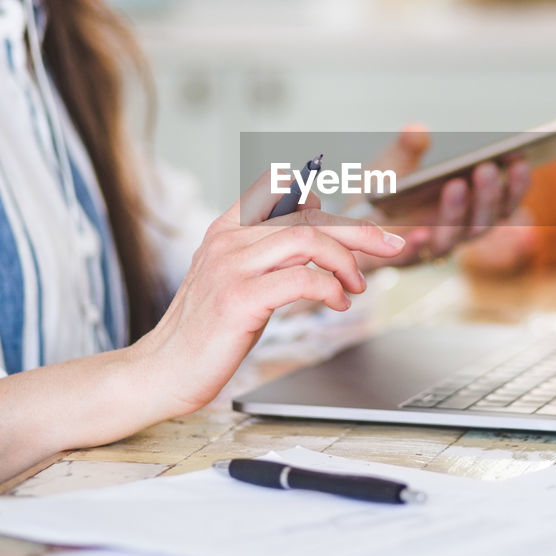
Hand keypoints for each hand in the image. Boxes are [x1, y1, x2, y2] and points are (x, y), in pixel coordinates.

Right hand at [132, 170, 405, 415]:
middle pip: (307, 215)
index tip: (352, 222)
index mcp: (226, 228)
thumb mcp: (235, 277)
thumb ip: (268, 250)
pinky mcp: (239, 298)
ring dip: (347, 261)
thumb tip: (315, 224)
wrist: (165, 369)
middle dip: (359, 230)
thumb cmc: (207, 328)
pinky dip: (331, 288)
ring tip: (356, 286)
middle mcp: (228, 240)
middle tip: (390, 246)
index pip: (278, 186)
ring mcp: (231, 267)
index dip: (322, 196)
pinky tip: (338, 303)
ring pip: (308, 240)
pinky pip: (302, 279)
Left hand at [353, 126, 529, 269]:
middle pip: (483, 222)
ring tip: (455, 186)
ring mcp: (428, 248)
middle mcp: (454, 232)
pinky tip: (419, 234)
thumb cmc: (382, 194)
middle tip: (487, 168)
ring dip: (457, 214)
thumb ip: (407, 147)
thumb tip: (417, 130)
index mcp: (465, 209)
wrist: (345, 224)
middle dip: (488, 196)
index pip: (502, 203)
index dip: (515, 185)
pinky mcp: (396, 260)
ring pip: (453, 239)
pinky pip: (409, 259)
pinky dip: (417, 248)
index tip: (520, 160)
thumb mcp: (393, 162)